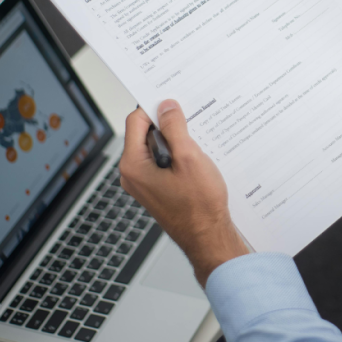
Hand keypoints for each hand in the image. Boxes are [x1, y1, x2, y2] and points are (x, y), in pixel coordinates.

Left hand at [119, 100, 248, 285]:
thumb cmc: (199, 206)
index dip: (156, 109)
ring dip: (176, 142)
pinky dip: (178, 156)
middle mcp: (133, 173)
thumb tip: (166, 106)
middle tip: (192, 125)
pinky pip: (163, 162)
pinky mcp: (156, 188)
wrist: (208, 236)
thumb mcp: (189, 158)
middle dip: (169, 126)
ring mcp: (144, 182)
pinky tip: (196, 162)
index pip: (136, 120)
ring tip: (197, 148)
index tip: (176, 104)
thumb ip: (174, 128)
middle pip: (145, 133)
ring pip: (157, 147)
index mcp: (133, 165)